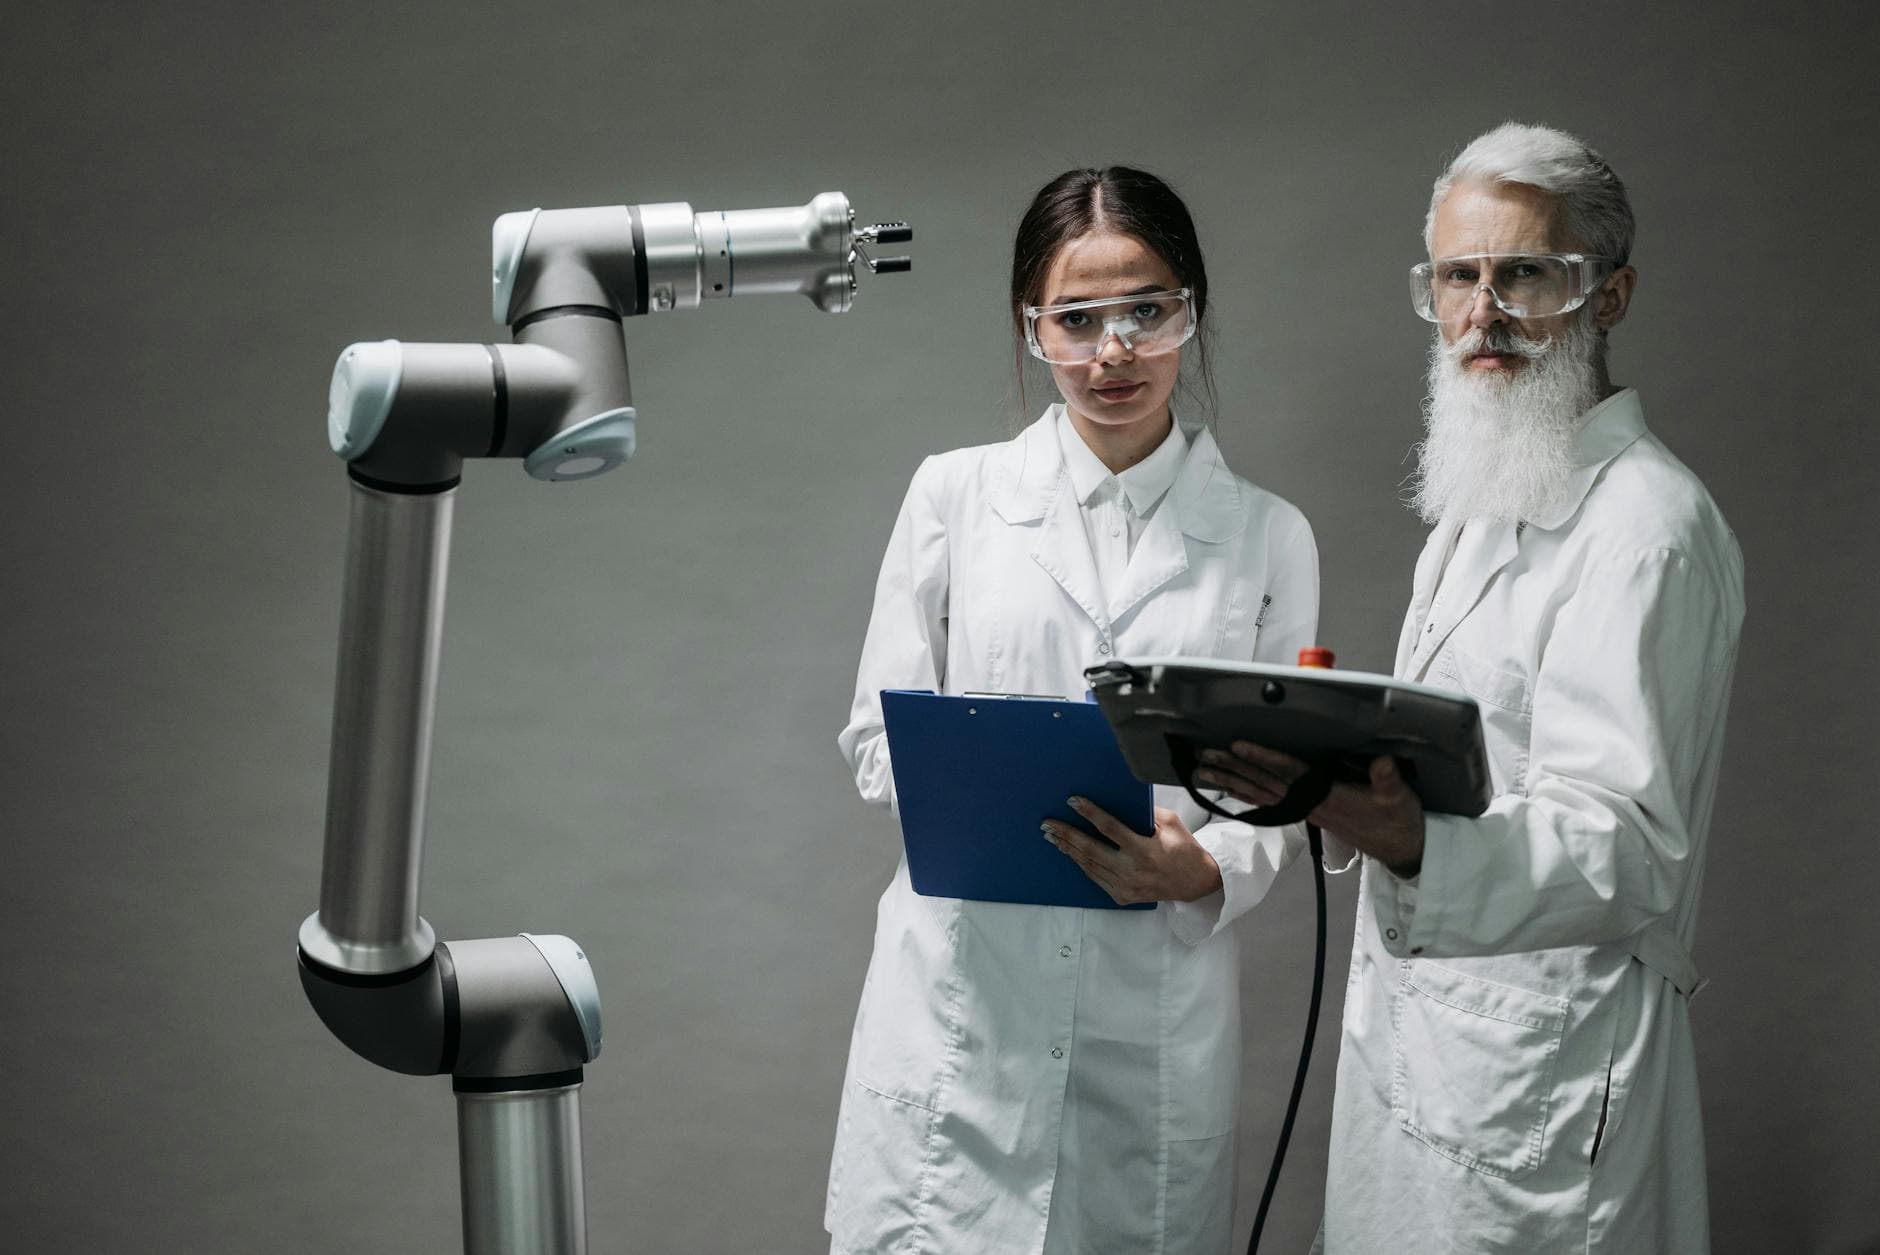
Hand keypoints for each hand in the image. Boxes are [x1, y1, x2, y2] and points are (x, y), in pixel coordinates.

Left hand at [1041, 799, 1222, 904]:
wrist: (1196, 882)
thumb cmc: (1184, 848)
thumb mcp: (1170, 823)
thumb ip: (1145, 813)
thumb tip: (1119, 800)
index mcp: (1145, 849)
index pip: (1110, 828)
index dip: (1089, 813)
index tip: (1072, 801)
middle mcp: (1133, 869)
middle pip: (1091, 849)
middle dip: (1066, 834)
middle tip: (1048, 824)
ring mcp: (1126, 886)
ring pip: (1089, 865)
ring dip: (1069, 850)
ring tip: (1053, 837)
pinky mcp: (1123, 896)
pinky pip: (1096, 878)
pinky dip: (1082, 864)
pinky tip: (1071, 853)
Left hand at [1196, 743, 1426, 877]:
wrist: (1401, 849)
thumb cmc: (1398, 821)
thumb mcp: (1398, 798)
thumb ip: (1388, 780)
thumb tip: (1382, 762)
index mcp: (1327, 795)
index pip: (1288, 772)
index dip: (1263, 757)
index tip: (1238, 746)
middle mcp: (1309, 804)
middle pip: (1264, 781)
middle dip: (1234, 768)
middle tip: (1204, 755)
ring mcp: (1306, 810)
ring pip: (1261, 792)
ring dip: (1231, 781)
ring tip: (1204, 770)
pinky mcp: (1307, 814)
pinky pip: (1269, 802)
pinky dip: (1246, 794)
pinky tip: (1228, 788)